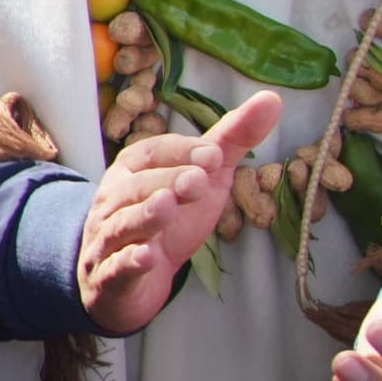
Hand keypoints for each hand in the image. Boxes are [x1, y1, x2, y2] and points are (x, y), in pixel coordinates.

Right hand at [77, 91, 281, 334]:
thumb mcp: (203, 178)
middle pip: (136, 186)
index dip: (181, 152)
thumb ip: (231, 141)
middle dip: (167, 181)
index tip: (214, 155)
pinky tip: (147, 257)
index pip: (151, 152)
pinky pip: (117, 267)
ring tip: (167, 206)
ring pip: (123, 224)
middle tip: (198, 181)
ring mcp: (109, 238)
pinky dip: (129, 261)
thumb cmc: (168, 220)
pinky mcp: (111, 275)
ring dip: (144, 216)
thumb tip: (272, 99)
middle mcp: (114, 200)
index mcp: (133, 170)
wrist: (129, 281)